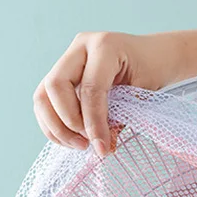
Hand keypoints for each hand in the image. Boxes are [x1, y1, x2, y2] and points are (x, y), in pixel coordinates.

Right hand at [33, 31, 183, 156]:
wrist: (153, 56)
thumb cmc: (151, 72)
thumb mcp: (142, 94)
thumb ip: (120, 118)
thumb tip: (101, 148)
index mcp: (104, 47)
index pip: (90, 88)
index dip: (94, 123)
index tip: (102, 149)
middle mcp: (80, 48)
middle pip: (55, 86)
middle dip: (68, 122)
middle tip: (88, 144)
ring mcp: (67, 59)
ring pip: (43, 95)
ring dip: (56, 127)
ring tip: (80, 145)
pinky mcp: (61, 74)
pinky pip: (45, 101)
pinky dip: (54, 125)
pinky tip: (72, 140)